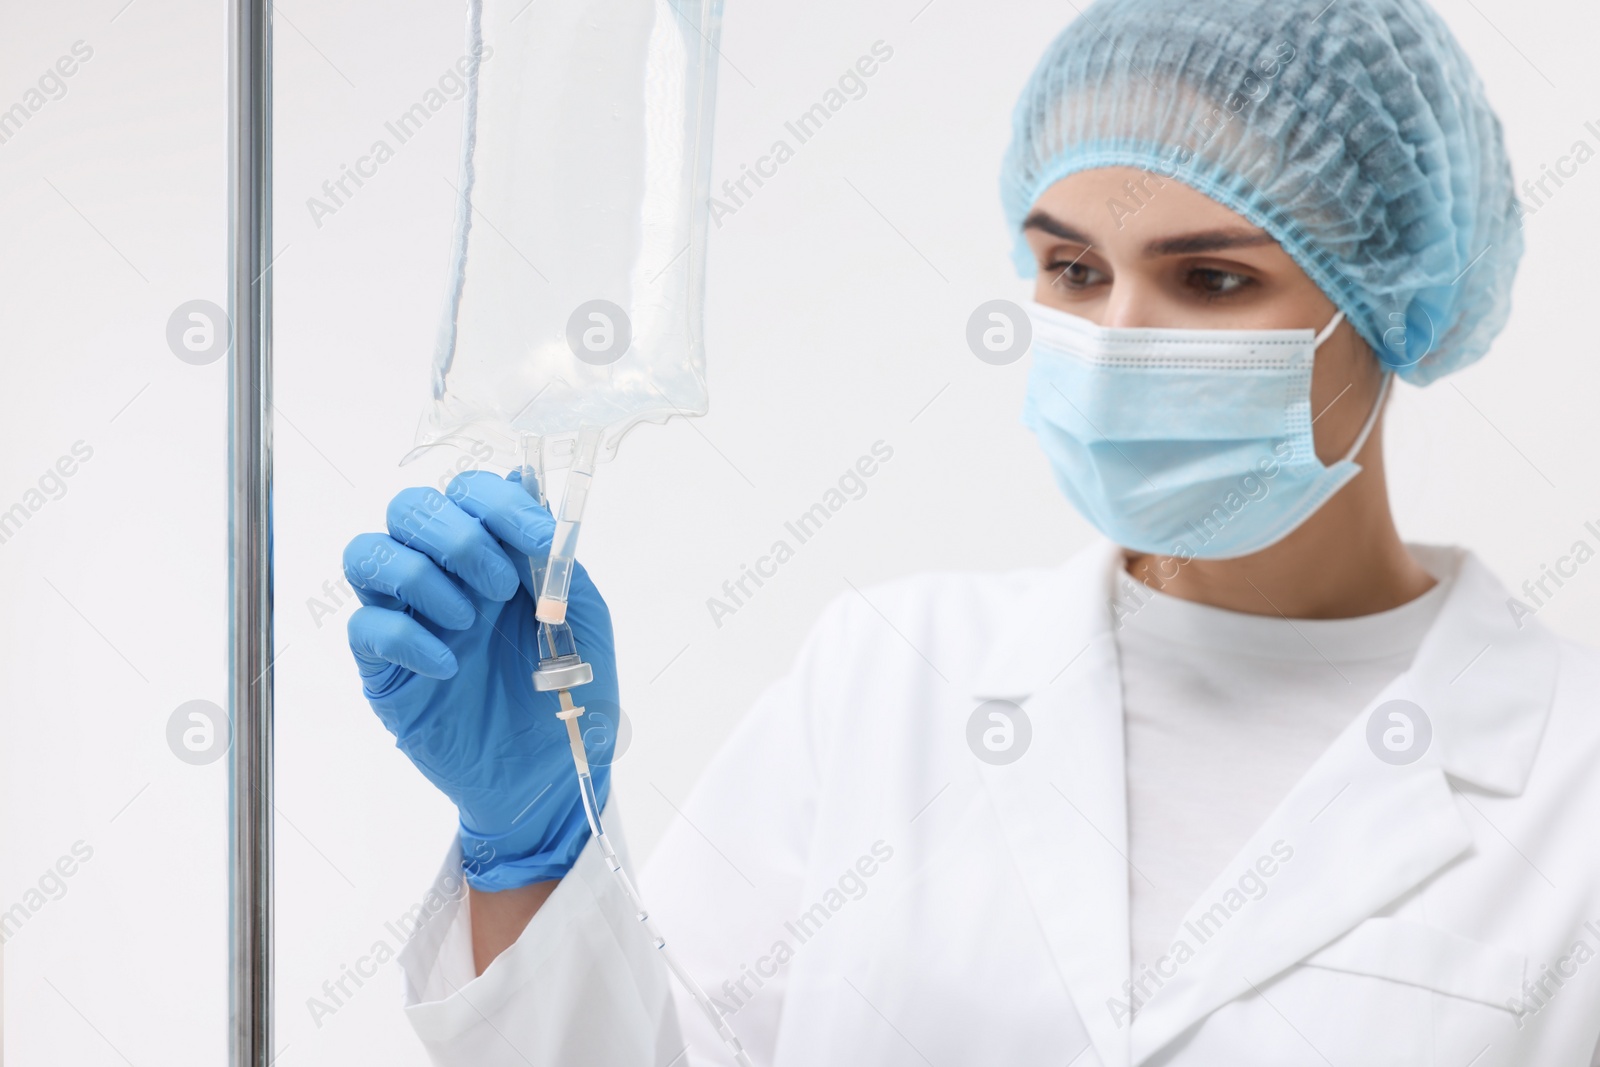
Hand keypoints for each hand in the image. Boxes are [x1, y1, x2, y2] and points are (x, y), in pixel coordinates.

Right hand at [343, 470, 620, 889]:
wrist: (553, 777)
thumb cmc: (571, 694)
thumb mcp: (581, 616)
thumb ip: (552, 553)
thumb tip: (525, 480)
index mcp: (493, 556)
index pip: (467, 491)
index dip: (498, 502)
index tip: (538, 539)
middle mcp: (444, 577)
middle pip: (408, 508)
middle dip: (456, 534)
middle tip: (500, 586)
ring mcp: (410, 620)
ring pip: (369, 554)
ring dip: (424, 577)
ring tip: (470, 622)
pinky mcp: (385, 670)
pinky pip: (367, 627)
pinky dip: (409, 637)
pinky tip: (450, 665)